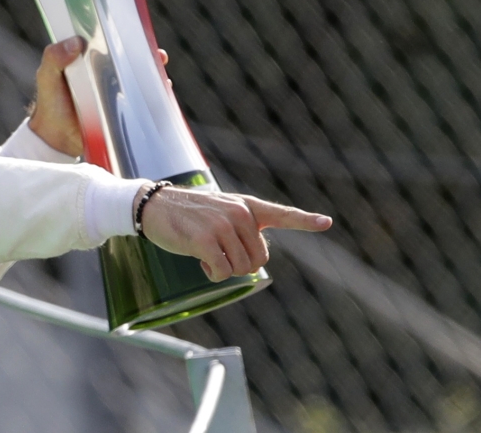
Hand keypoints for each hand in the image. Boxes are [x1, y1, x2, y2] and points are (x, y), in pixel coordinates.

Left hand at [29, 38, 168, 157]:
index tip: (137, 33)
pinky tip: (161, 95)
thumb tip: (77, 42)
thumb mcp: (47, 76)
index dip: (126, 36)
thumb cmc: (50, 104)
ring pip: (141, 80)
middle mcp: (107, 74)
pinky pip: (142, 103)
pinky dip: (154, 98)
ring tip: (162, 77)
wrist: (55, 139)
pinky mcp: (122, 112)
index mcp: (90, 60)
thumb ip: (54, 57)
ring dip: (155, 76)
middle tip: (159, 56)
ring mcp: (117, 93)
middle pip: (132, 61)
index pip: (112, 43)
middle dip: (149, 56)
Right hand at [135, 184, 332, 281]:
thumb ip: (242, 228)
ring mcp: (222, 225)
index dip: (305, 220)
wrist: (154, 206)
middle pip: (258, 259)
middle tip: (218, 253)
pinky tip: (198, 261)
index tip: (326, 222)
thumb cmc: (187, 215)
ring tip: (204, 251)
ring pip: (240, 268)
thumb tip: (256, 261)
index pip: (280, 214)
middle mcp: (239, 213)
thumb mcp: (220, 213)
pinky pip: (221, 272)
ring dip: (222, 269)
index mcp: (246, 206)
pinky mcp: (205, 240)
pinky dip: (211, 274)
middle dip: (239, 264)